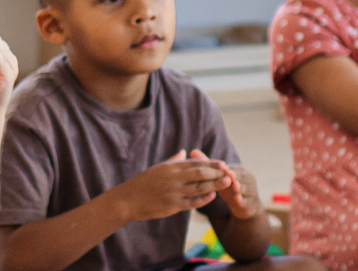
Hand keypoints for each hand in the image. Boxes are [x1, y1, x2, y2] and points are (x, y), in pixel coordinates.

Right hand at [103, 151, 228, 221]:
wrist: (128, 200)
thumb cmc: (144, 183)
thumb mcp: (158, 168)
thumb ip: (174, 160)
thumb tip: (185, 152)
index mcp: (170, 167)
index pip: (195, 163)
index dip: (211, 163)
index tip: (222, 164)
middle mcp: (173, 178)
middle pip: (200, 173)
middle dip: (216, 173)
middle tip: (229, 172)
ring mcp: (173, 192)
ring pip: (199, 188)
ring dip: (215, 185)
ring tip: (227, 182)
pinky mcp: (172, 206)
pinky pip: (192, 202)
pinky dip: (204, 199)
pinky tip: (212, 195)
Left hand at [197, 151, 258, 216]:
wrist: (245, 206)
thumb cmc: (229, 189)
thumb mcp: (219, 178)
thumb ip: (208, 165)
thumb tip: (192, 151)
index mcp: (240, 170)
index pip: (232, 169)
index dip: (227, 169)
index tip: (222, 167)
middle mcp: (248, 178)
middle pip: (241, 177)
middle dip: (235, 176)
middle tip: (229, 174)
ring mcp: (251, 191)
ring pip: (245, 188)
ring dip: (240, 187)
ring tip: (235, 186)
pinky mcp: (251, 203)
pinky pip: (247, 201)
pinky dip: (242, 200)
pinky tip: (238, 199)